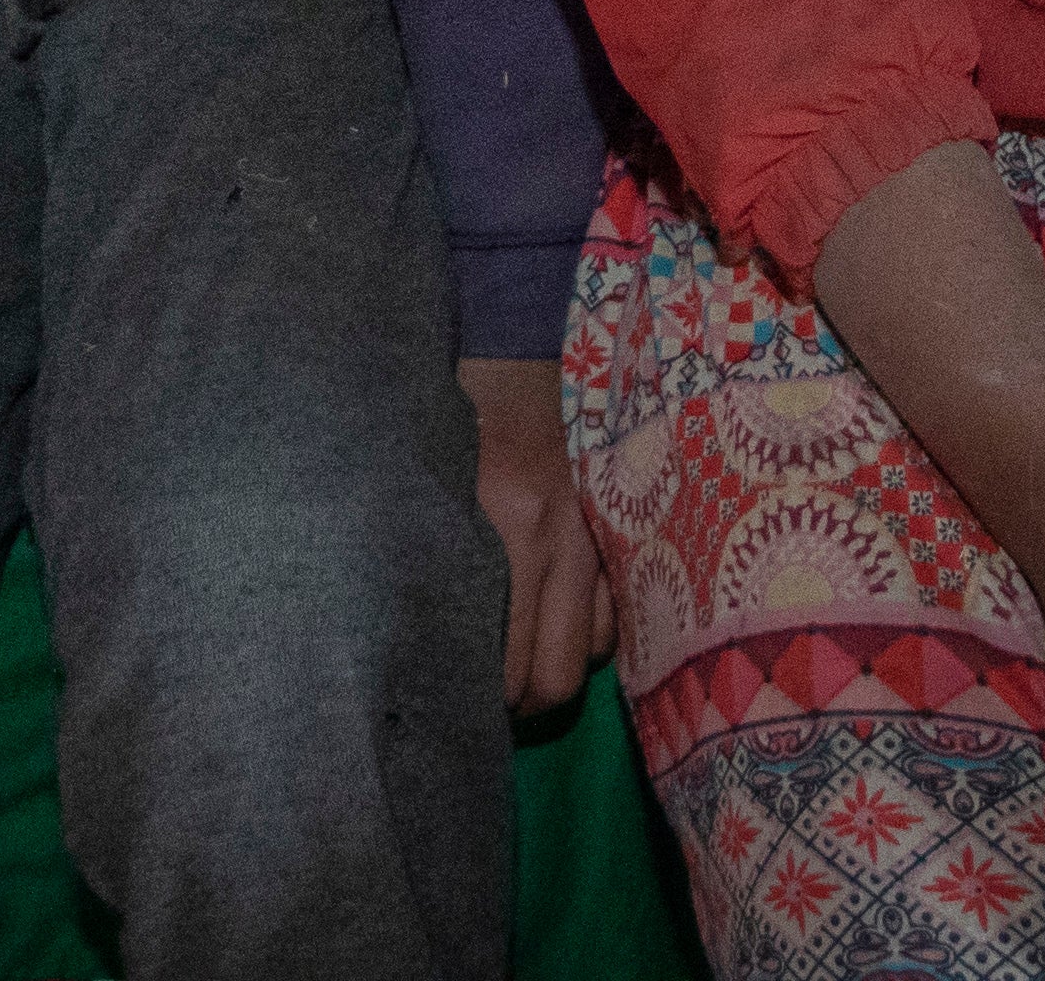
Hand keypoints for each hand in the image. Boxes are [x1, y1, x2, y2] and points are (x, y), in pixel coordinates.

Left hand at [460, 353, 610, 711]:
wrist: (522, 336)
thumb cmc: (459, 405)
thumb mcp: (433, 478)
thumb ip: (439, 552)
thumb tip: (425, 634)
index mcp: (508, 528)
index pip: (507, 660)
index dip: (485, 702)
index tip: (459, 708)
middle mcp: (561, 542)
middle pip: (557, 678)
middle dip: (523, 707)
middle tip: (490, 706)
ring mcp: (599, 537)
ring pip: (595, 654)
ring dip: (561, 670)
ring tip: (525, 669)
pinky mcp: (619, 527)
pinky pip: (617, 611)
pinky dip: (593, 631)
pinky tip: (563, 627)